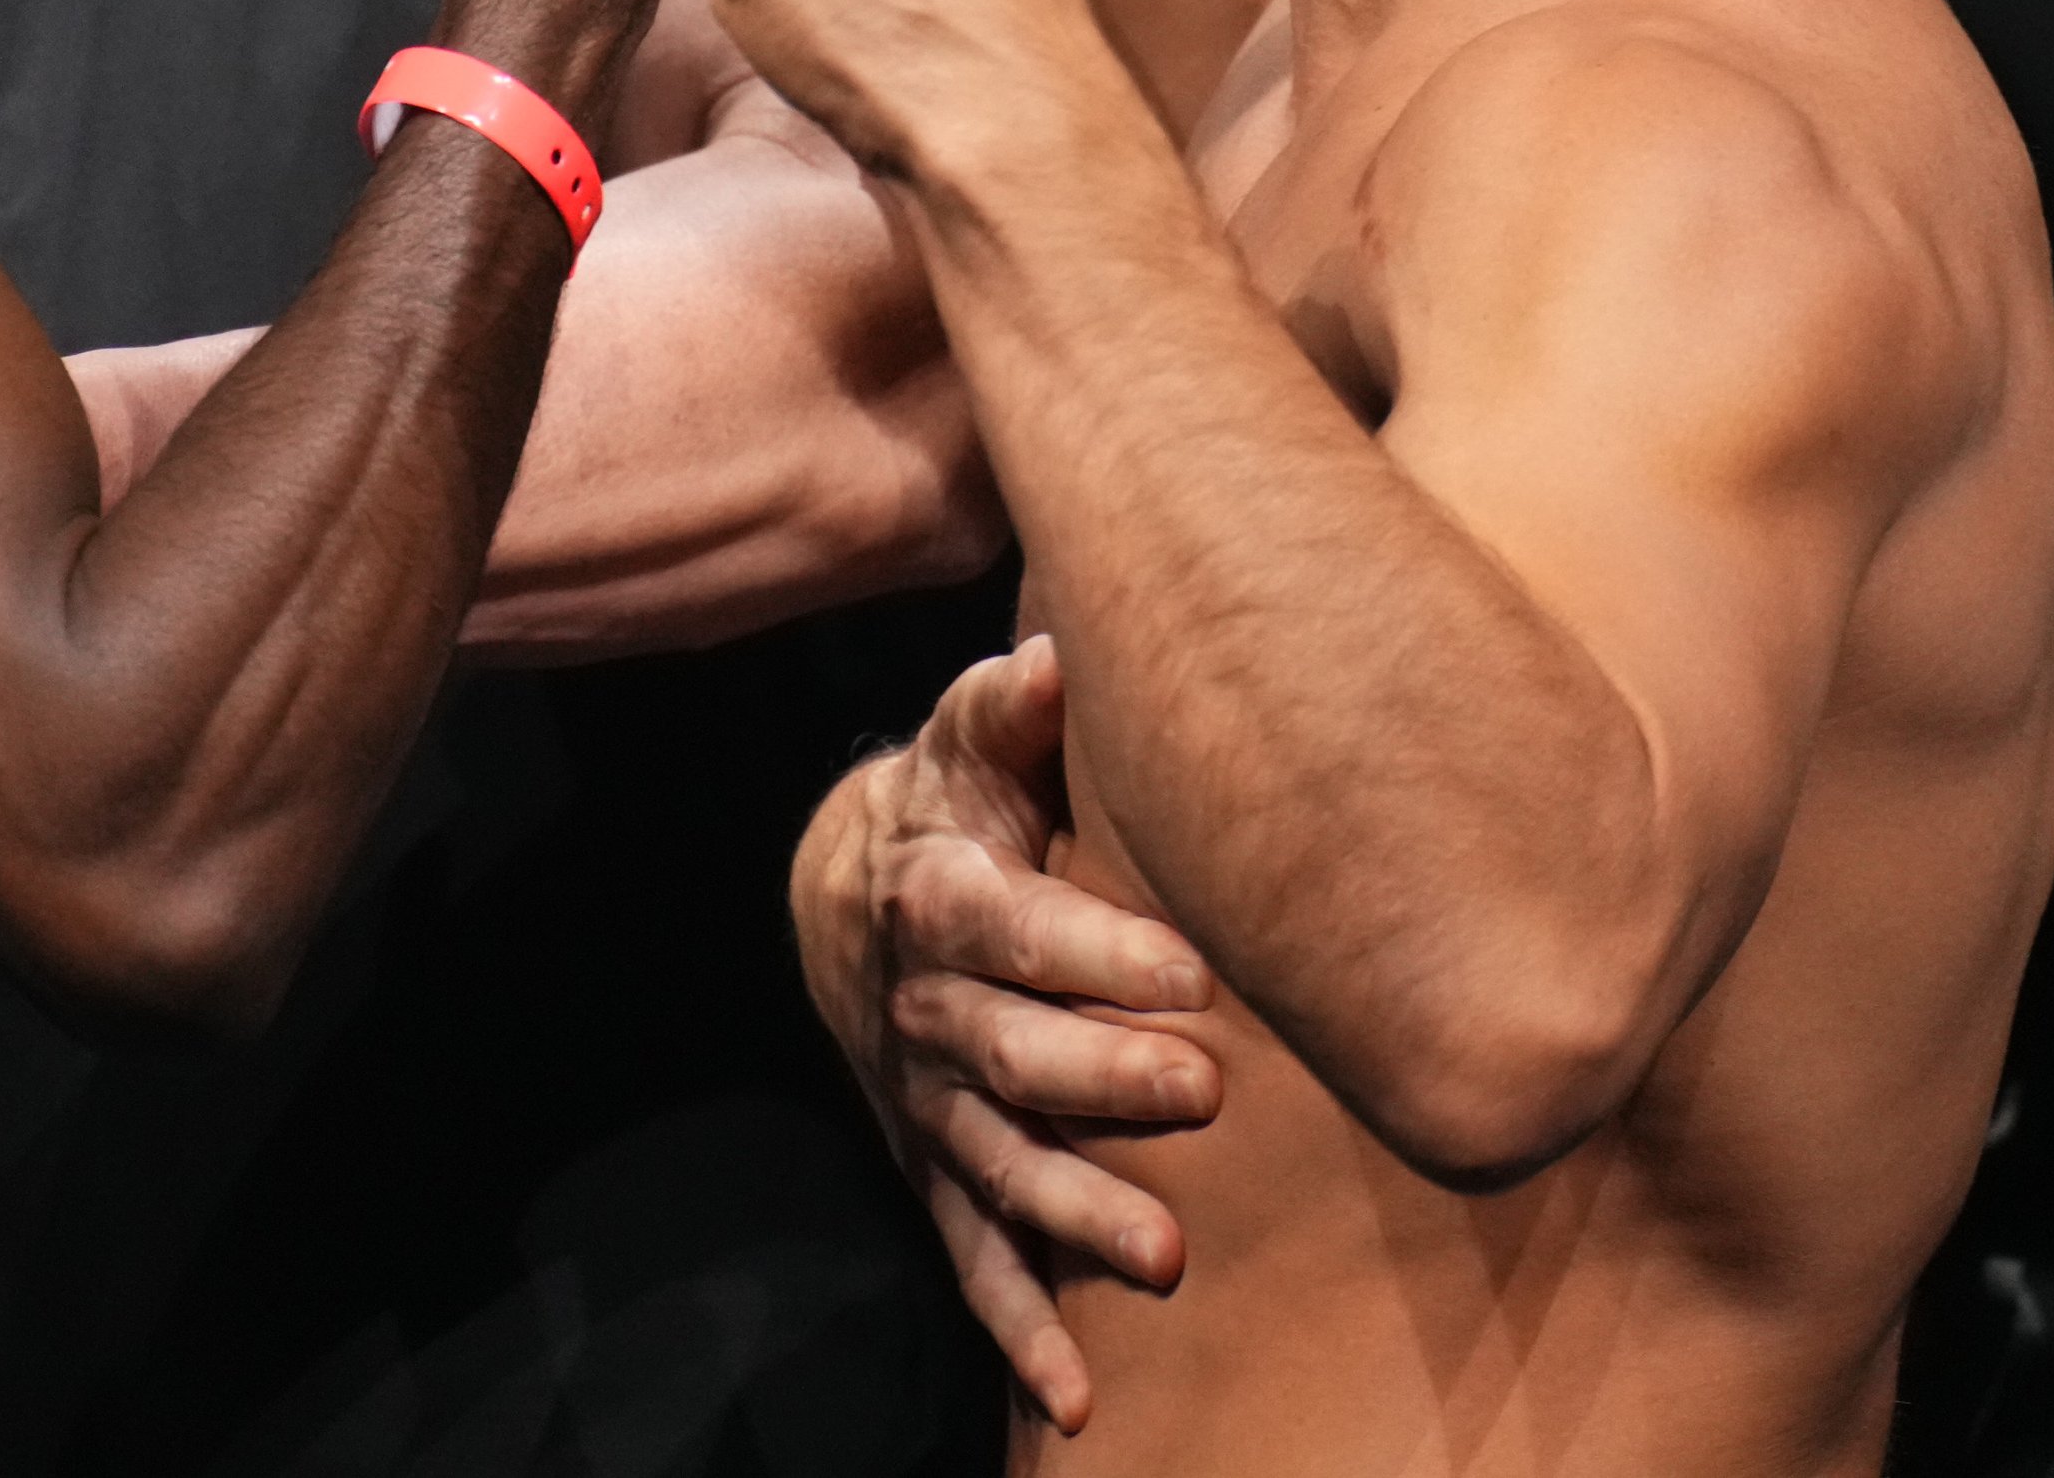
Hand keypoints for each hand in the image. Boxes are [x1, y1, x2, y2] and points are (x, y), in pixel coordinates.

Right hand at [795, 638, 1221, 1429]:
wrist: (851, 898)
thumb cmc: (955, 806)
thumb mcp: (968, 741)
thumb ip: (1011, 704)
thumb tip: (1059, 655)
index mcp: (934, 898)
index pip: (1006, 928)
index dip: (1090, 953)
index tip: (1191, 972)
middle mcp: (925, 1011)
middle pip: (1007, 1053)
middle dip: (1100, 1078)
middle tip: (1202, 1090)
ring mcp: (931, 1105)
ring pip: (999, 1165)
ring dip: (1077, 1211)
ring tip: (1164, 1256)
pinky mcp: (940, 1171)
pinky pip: (975, 1259)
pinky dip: (1022, 1328)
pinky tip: (1079, 1398)